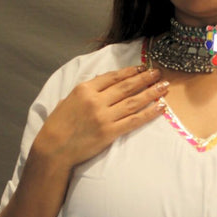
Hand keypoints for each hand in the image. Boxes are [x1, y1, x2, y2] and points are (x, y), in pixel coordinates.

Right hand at [34, 65, 167, 169]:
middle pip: (126, 86)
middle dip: (145, 78)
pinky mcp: (110, 132)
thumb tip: (102, 85)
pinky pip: (134, 120)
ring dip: (151, 93)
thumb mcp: (68, 100)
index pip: (112, 77)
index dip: (129, 72)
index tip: (142, 67)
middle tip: (158, 72)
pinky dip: (149, 113)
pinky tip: (160, 108)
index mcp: (84, 89)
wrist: (53, 148)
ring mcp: (104, 116)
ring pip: (133, 101)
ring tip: (164, 86)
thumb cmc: (58, 125)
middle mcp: (95, 100)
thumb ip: (86, 92)